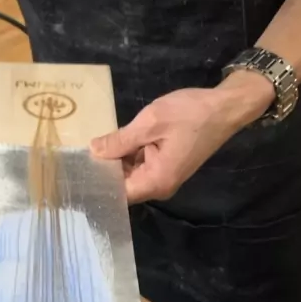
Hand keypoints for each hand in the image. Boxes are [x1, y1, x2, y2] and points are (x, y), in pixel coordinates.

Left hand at [90, 71, 274, 203]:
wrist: (225, 108)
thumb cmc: (190, 114)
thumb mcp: (150, 122)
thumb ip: (120, 140)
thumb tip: (94, 150)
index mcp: (156, 181)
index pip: (118, 193)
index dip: (97, 184)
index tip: (76, 174)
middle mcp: (159, 186)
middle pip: (123, 185)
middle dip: (103, 171)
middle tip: (75, 159)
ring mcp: (164, 177)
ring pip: (130, 174)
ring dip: (114, 162)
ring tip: (86, 150)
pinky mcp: (166, 166)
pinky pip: (140, 165)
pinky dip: (127, 155)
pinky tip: (110, 143)